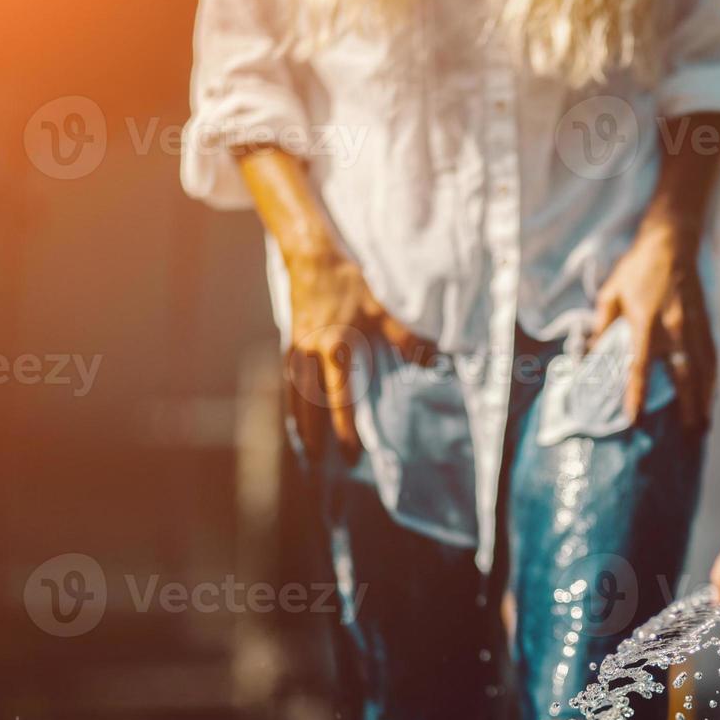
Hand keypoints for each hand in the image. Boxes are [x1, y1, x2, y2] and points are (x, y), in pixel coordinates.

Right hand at [285, 248, 432, 462]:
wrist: (311, 255)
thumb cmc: (350, 281)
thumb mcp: (383, 307)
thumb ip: (406, 337)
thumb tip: (431, 362)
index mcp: (334, 351)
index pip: (340, 401)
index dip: (346, 430)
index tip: (352, 454)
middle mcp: (310, 356)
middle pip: (308, 407)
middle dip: (314, 437)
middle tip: (319, 464)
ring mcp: (296, 349)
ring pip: (294, 396)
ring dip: (299, 423)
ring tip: (304, 447)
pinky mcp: (291, 341)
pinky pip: (289, 381)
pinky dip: (291, 401)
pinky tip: (295, 412)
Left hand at [592, 222, 715, 431]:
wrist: (672, 242)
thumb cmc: (637, 268)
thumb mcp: (611, 294)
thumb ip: (601, 326)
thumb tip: (591, 357)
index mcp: (646, 322)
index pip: (641, 367)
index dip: (637, 395)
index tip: (635, 420)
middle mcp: (674, 328)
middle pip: (684, 375)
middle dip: (688, 406)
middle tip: (691, 433)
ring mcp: (694, 325)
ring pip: (704, 369)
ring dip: (705, 398)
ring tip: (705, 423)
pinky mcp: (706, 321)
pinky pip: (712, 356)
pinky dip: (713, 378)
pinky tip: (712, 393)